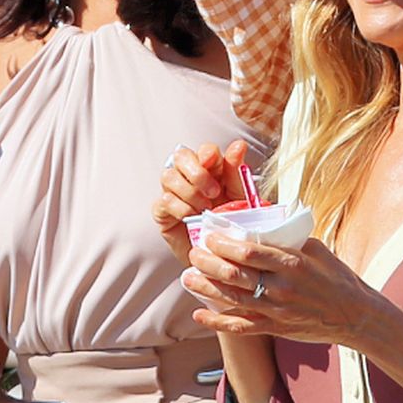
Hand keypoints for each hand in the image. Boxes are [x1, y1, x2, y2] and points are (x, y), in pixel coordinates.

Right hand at [153, 138, 252, 261]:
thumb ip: (237, 173)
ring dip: (189, 191)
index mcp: (211, 170)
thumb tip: (239, 145)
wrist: (220, 257)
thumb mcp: (239, 199)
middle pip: (181, 156)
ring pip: (169, 176)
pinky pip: (164, 200)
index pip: (204, 151)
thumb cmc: (230, 226)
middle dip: (197, 172)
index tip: (213, 160)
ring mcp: (173, 193)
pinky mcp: (163, 212)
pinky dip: (180, 207)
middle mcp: (189, 177)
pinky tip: (191, 217)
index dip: (207, 153)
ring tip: (204, 208)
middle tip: (213, 193)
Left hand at [183, 224, 381, 348]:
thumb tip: (264, 223)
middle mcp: (282, 287)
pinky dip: (218, 321)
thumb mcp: (317, 250)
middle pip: (234, 274)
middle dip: (208, 263)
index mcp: (292, 263)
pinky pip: (241, 326)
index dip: (223, 244)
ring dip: (206, 287)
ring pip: (232, 299)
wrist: (355, 316)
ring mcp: (277, 310)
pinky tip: (199, 313)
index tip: (209, 236)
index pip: (249, 251)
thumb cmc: (337, 279)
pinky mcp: (276, 328)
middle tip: (193, 254)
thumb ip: (289, 238)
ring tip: (188, 277)